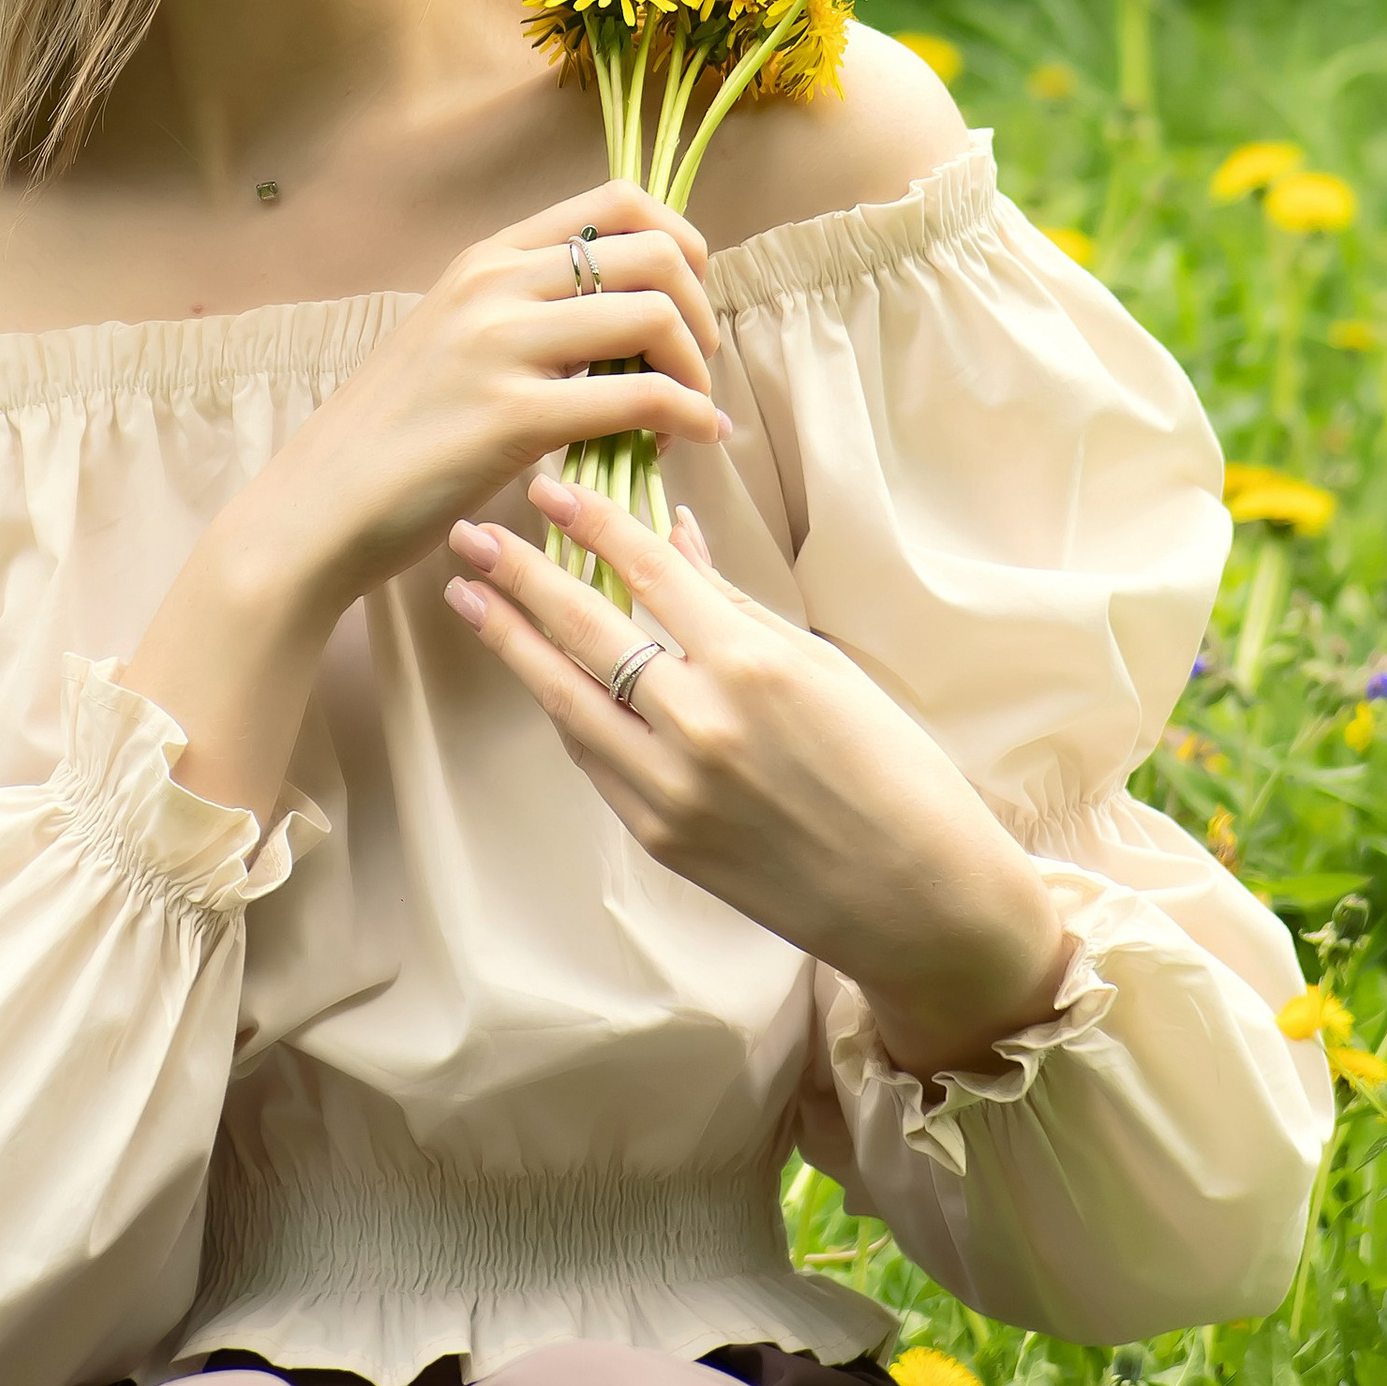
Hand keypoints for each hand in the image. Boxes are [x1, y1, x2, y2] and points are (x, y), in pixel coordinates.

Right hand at [265, 179, 726, 616]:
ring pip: (654, 314)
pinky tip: (690, 440)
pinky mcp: (510, 418)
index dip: (682, 243)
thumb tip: (627, 315)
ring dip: (696, 367)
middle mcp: (494, 284)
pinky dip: (688, 415)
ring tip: (686, 411)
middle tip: (694, 365)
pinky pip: (640, 398)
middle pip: (654, 253)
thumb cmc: (394, 434)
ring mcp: (500, 346)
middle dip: (701, 309)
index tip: (689, 299)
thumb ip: (527, 312)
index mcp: (486, 258)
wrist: (318, 504)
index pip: (618, 202)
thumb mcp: (455, 338)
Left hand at [443, 476, 1072, 1081]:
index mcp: (752, 666)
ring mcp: (672, 789)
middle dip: (521, 573)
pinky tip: (538, 674)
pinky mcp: (660, 838)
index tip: (550, 486)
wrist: (918, 899)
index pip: (650, 572)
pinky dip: (564, 709)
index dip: (594, 523)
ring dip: (511, 642)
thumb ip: (735, 605)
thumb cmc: (892, 769)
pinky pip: (593, 759)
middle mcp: (700, 724)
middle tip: (472, 531)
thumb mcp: (824, 667)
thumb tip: (672, 539)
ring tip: (468, 595)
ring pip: (566, 699)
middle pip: (586, 630)